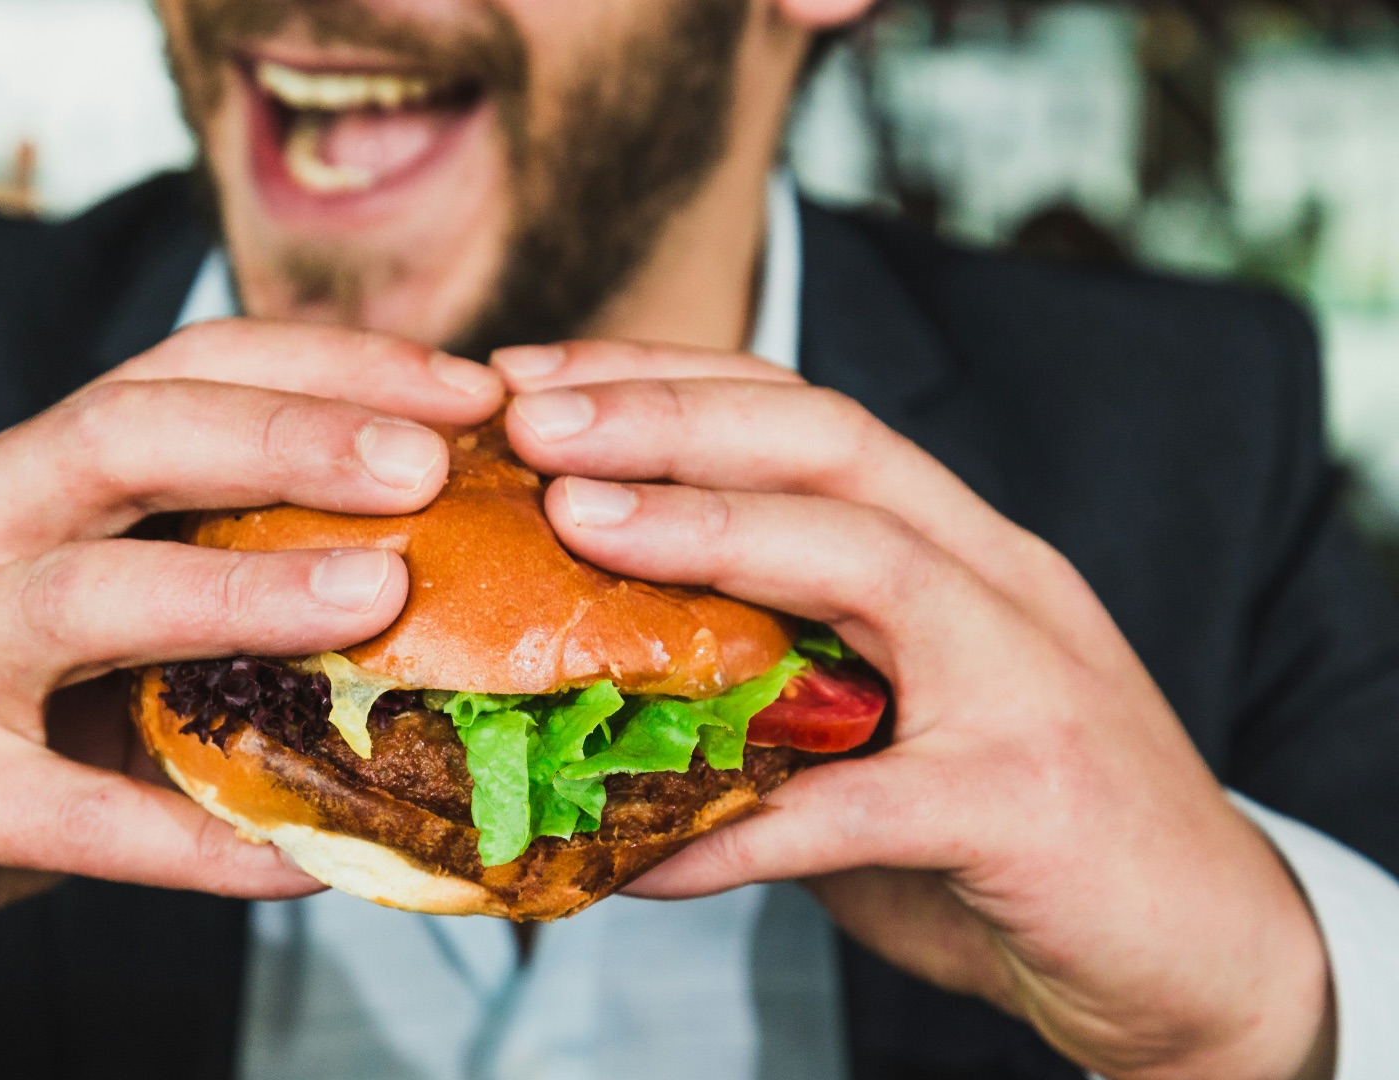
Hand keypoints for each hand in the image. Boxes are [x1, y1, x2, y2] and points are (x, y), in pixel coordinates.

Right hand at [0, 319, 504, 1004]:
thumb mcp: (10, 633)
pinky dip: (195, 841)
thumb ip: (145, 608)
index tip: (451, 388)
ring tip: (384, 594)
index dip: (315, 368)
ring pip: (86, 593)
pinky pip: (72, 818)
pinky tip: (307, 859)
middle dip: (290, 429)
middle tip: (435, 452)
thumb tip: (358, 617)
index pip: (165, 376)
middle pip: (125, 434)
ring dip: (245, 588)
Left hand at [493, 341, 1333, 1079]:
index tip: (536, 382)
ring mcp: (1027, 681)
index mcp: (957, 548)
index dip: (667, 380)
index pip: (805, 414)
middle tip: (529, 418)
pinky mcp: (1028, 805)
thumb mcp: (892, 720)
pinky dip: (742, 825)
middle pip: (831, 442)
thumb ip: (778, 683)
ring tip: (574, 522)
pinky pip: (859, 806)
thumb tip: (594, 674)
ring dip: (708, 528)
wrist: (1203, 952)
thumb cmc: (1020, 830)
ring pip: (867, 558)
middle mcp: (998, 583)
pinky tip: (638, 851)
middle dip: (671, 413)